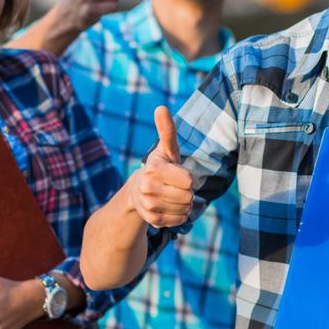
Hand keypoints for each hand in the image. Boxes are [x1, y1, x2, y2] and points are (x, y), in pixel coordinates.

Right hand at [125, 106, 193, 227]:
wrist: (139, 191)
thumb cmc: (161, 166)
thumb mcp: (166, 148)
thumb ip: (167, 130)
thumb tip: (161, 107)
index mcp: (153, 169)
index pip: (189, 180)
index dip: (188, 177)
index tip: (176, 173)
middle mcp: (147, 188)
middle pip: (188, 196)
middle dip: (187, 191)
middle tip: (175, 186)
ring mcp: (149, 205)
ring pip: (185, 209)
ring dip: (184, 203)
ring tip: (172, 195)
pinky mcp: (152, 220)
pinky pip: (180, 219)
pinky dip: (180, 214)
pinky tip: (169, 206)